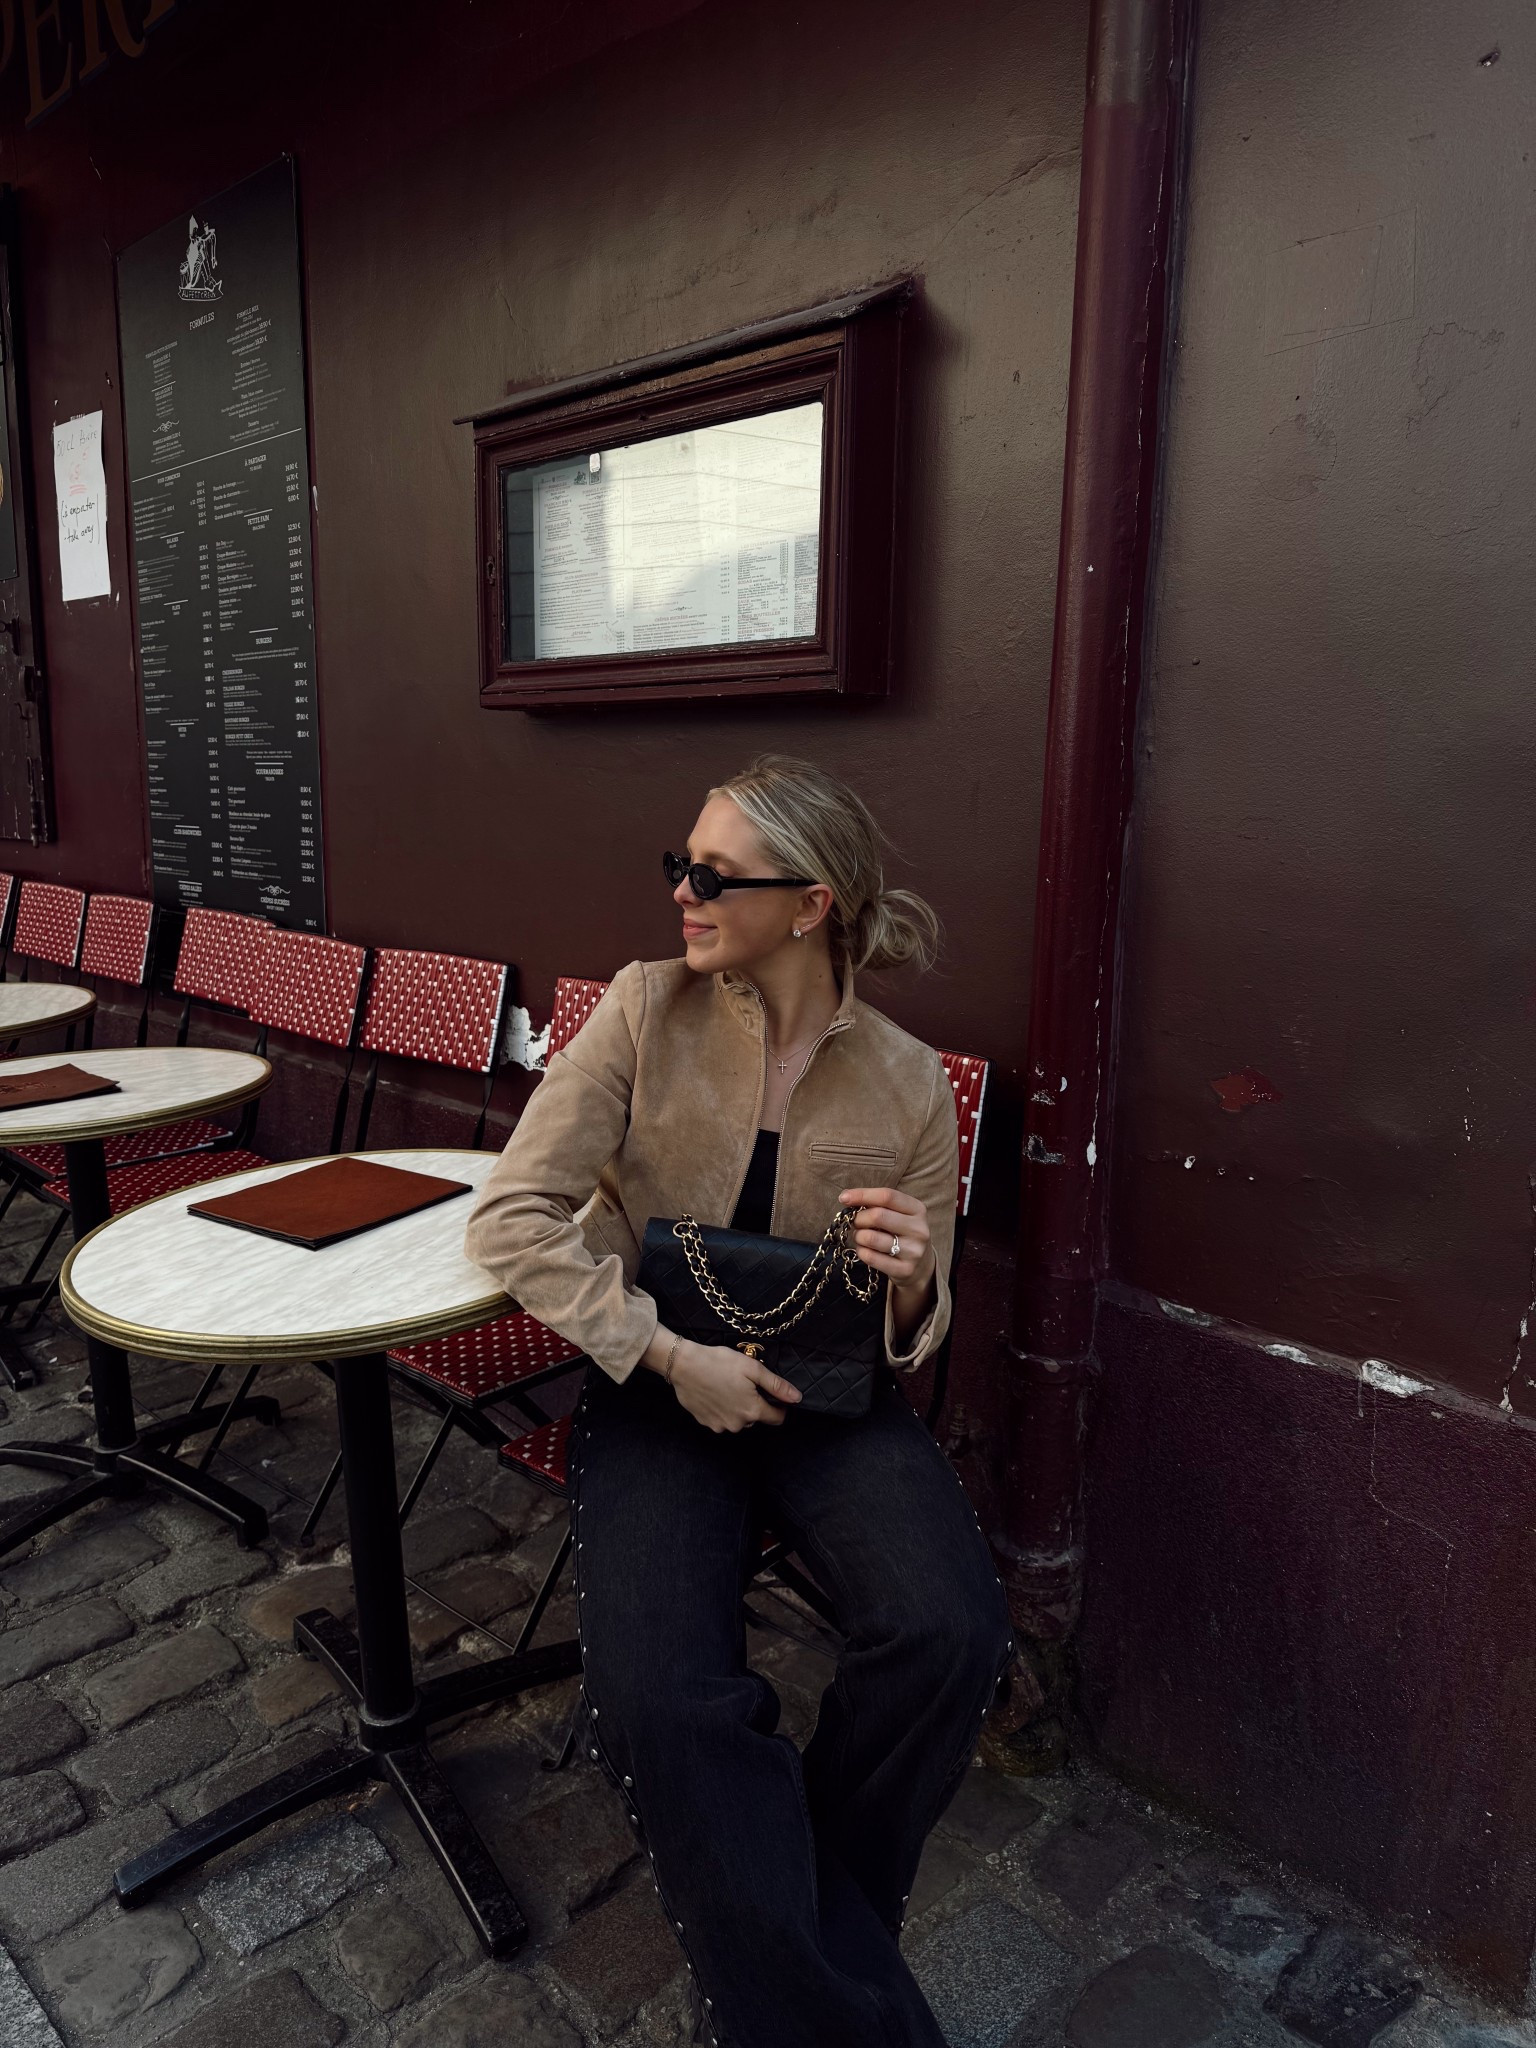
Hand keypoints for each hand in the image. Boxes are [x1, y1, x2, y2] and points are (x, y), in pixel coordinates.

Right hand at [666, 1336, 802, 1432]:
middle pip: (756, 1417)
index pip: (777, 1418)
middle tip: (743, 1382)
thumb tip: (796, 1398)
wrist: (684, 1365)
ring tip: (727, 1385)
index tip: (773, 1393)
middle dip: (754, 1402)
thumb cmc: (719, 1363)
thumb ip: (776, 1386)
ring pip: (739, 1419)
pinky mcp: (706, 1423)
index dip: (780, 1406)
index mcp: (752, 1410)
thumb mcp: (752, 1369)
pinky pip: (722, 1419)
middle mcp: (738, 1424)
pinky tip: (715, 1392)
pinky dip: (722, 1408)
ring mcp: (720, 1425)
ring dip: (738, 1407)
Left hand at [839, 1186, 935, 1292]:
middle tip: (855, 1222)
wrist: (920, 1265)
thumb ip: (878, 1204)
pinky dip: (861, 1251)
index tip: (844, 1197)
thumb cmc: (901, 1232)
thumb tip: (847, 1197)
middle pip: (878, 1216)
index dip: (863, 1195)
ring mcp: (913, 1251)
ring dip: (858, 1236)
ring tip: (860, 1236)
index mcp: (917, 1209)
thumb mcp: (898, 1214)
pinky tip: (864, 1249)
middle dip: (859, 1218)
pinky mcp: (905, 1269)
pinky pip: (870, 1257)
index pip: (887, 1196)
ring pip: (871, 1238)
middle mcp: (919, 1230)